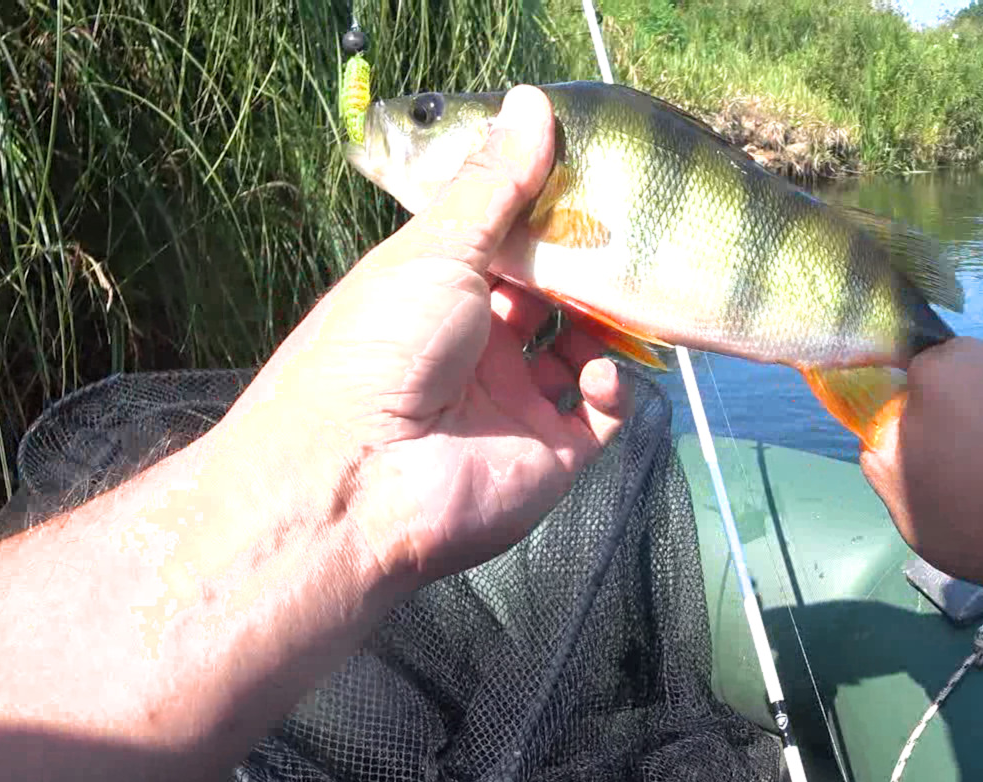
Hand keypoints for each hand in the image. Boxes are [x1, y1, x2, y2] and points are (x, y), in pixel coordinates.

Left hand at [215, 85, 628, 586]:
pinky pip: (604, 414)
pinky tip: (598, 372)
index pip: (505, 246)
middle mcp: (477, 349)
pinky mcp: (551, 456)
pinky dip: (613, 387)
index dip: (545, 216)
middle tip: (622, 234)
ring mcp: (515, 403)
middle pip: (552, 297)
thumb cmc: (377, 349)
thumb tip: (535, 102)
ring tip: (624, 296)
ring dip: (609, 322)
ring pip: (586, 351)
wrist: (358, 478)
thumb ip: (495, 182)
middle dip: (588, 267)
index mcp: (438, 295)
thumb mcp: (436, 247)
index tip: (588, 180)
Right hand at [861, 339, 982, 597]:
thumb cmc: (982, 520)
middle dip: (956, 412)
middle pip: (955, 378)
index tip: (927, 452)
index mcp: (932, 374)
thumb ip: (882, 460)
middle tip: (968, 467)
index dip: (915, 415)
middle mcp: (982, 355)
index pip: (907, 379)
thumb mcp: (907, 508)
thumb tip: (881, 435)